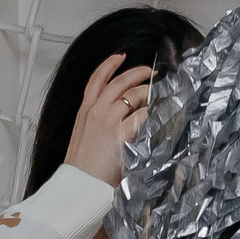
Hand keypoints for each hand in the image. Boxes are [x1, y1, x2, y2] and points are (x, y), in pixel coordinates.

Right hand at [64, 54, 156, 186]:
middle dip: (138, 73)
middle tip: (151, 72)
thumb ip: (99, 122)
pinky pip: (142, 116)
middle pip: (119, 82)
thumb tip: (119, 116)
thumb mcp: (85, 135)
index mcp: (85, 110)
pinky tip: (160, 111)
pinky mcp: (120, 133)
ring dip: (148, 91)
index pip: (96, 79)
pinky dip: (152, 111)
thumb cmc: (84, 165)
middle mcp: (96, 110)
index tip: (120, 56)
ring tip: (159, 92)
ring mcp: (108, 120)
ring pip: (132, 95)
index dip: (109, 64)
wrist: (80, 182)